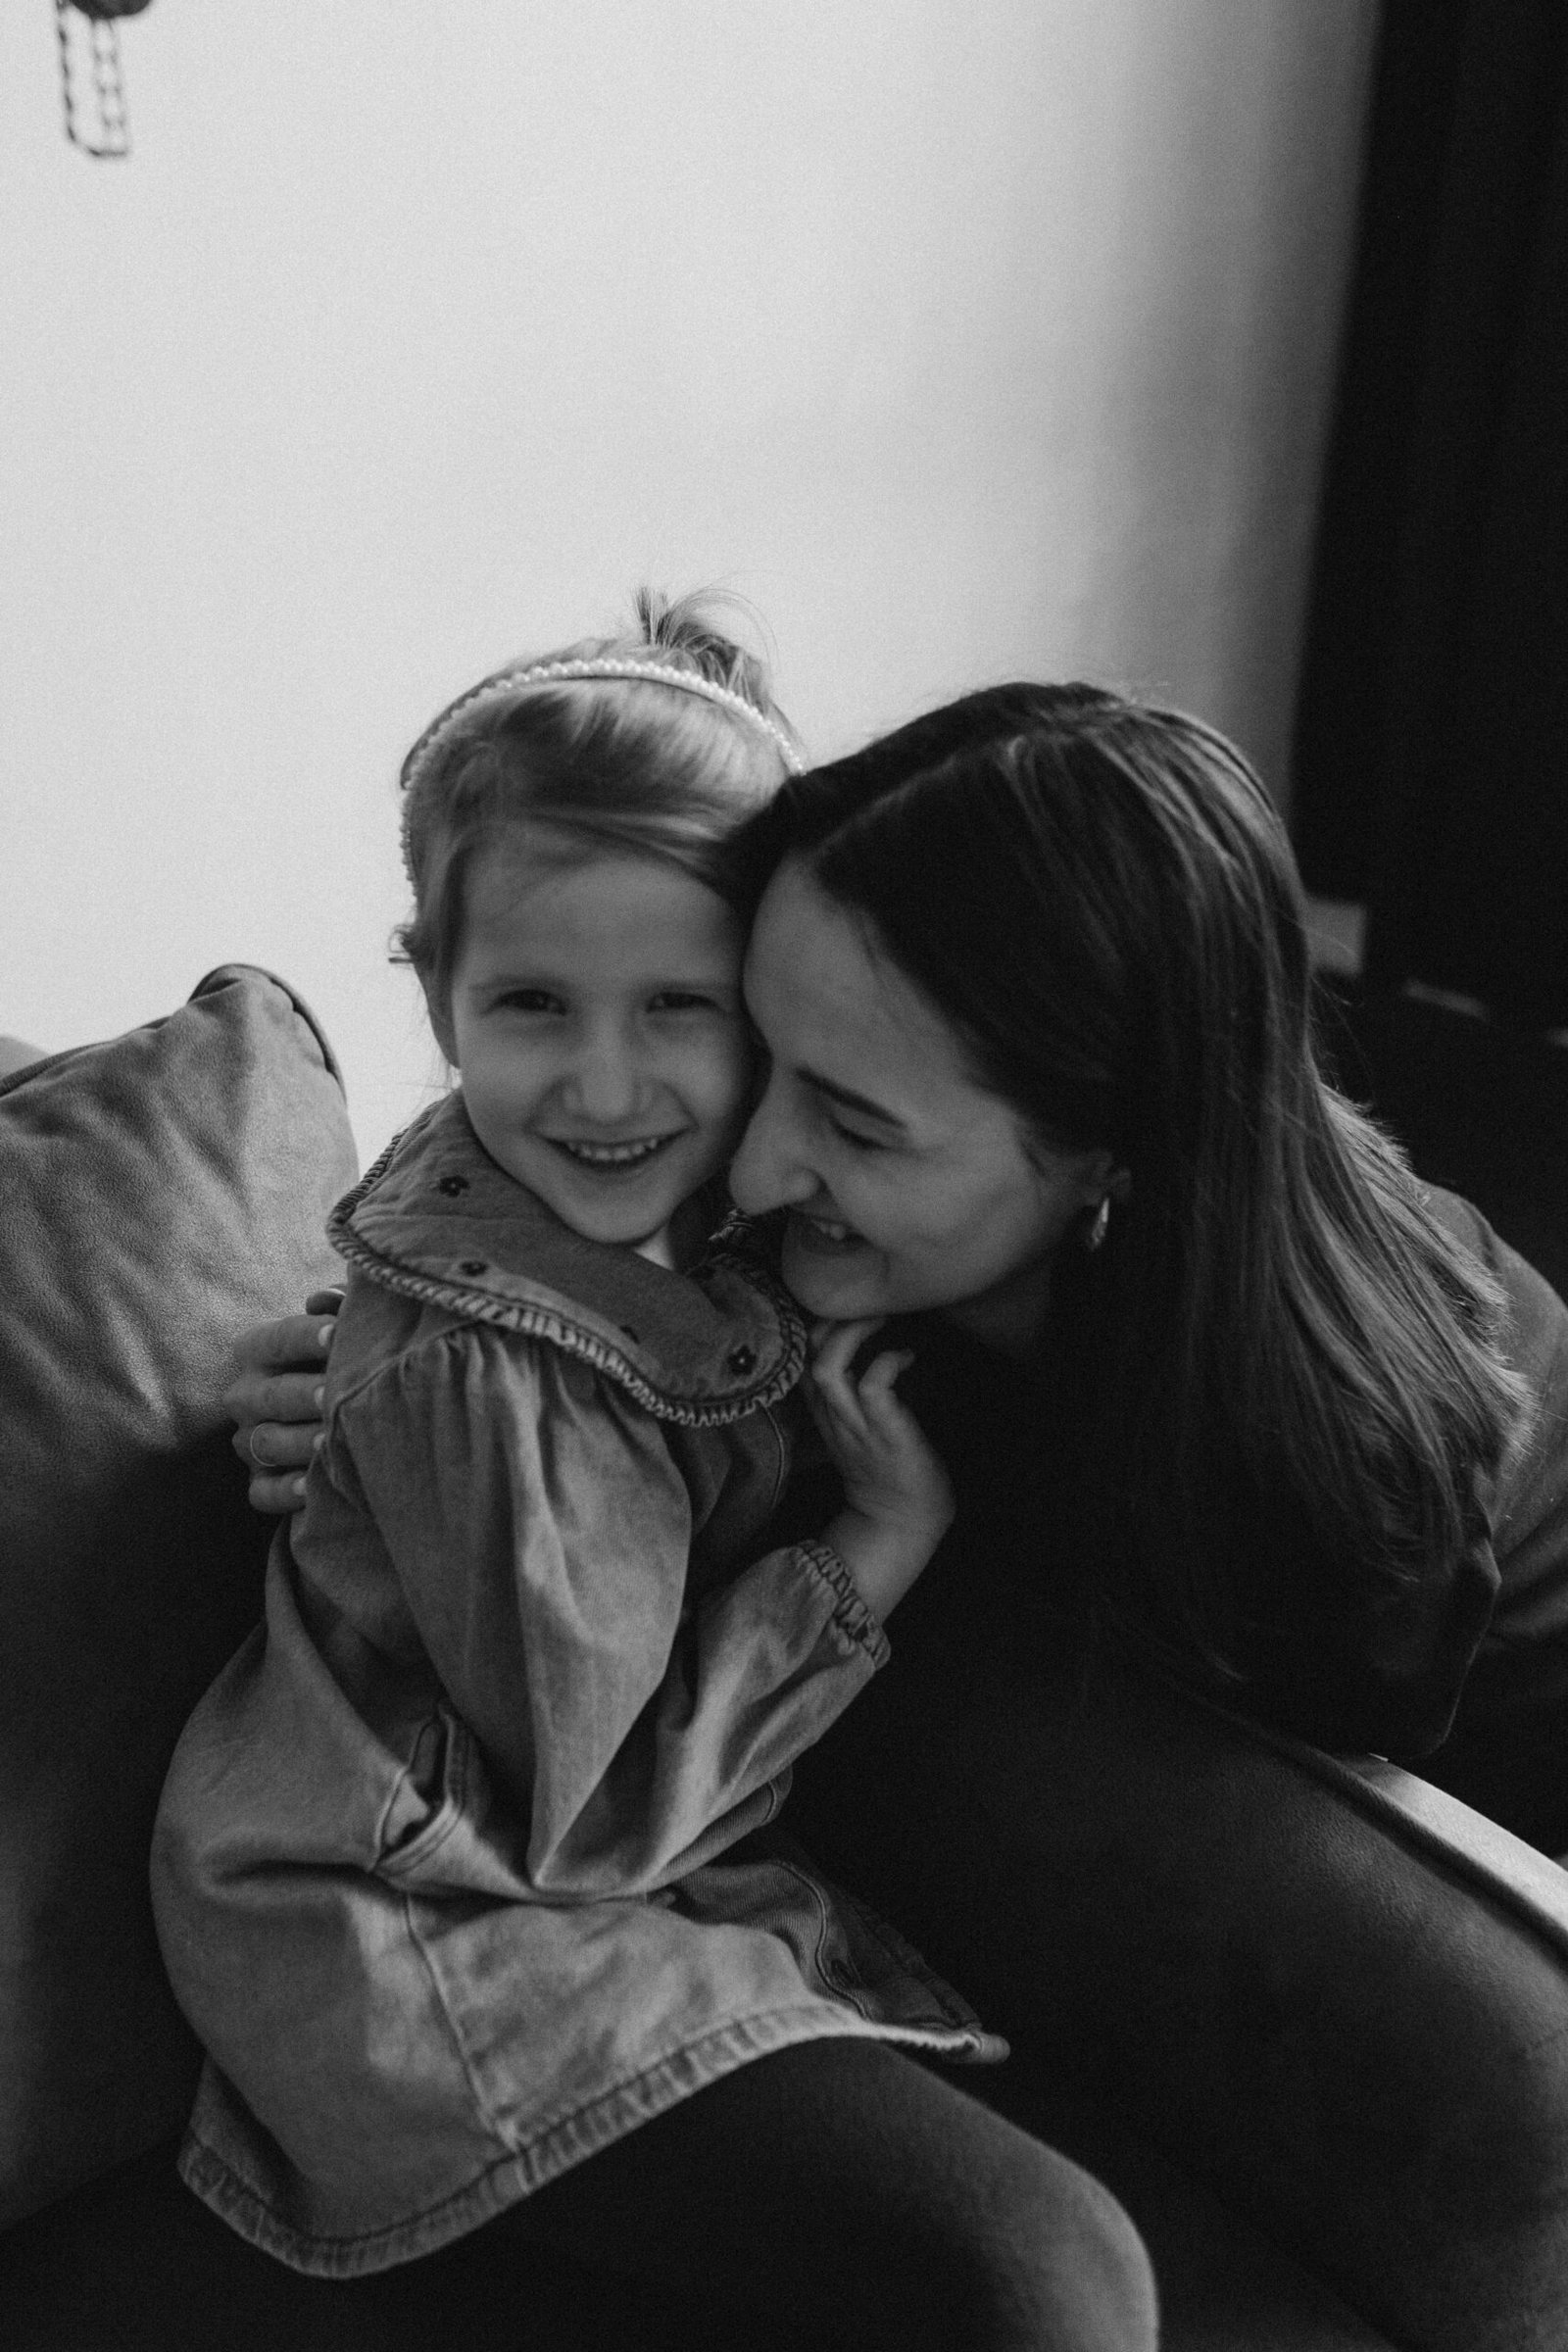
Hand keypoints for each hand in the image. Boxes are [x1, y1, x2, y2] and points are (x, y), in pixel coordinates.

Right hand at [225, 1287, 341, 1513]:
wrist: (324, 1405)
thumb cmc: (338, 1356)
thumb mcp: (337, 1326)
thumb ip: (337, 1306)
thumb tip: (326, 1299)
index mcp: (257, 1349)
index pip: (280, 1339)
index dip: (307, 1335)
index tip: (338, 1333)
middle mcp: (245, 1395)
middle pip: (272, 1394)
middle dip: (303, 1394)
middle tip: (333, 1395)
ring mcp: (248, 1441)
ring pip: (267, 1443)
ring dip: (297, 1444)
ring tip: (328, 1442)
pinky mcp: (258, 1482)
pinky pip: (263, 1493)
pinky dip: (286, 1493)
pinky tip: (313, 1488)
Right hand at [807, 1318, 953, 1622]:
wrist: (901, 1521)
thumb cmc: (888, 1467)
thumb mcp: (857, 1426)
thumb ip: (852, 1391)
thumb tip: (870, 1346)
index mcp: (824, 1409)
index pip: (799, 1355)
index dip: (815, 1323)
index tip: (846, 1309)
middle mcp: (832, 1414)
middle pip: (805, 1354)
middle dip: (831, 1319)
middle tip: (867, 1307)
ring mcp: (855, 1424)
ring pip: (828, 1368)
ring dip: (853, 1334)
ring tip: (881, 1319)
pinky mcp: (884, 1432)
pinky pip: (873, 1386)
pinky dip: (888, 1362)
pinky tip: (906, 1357)